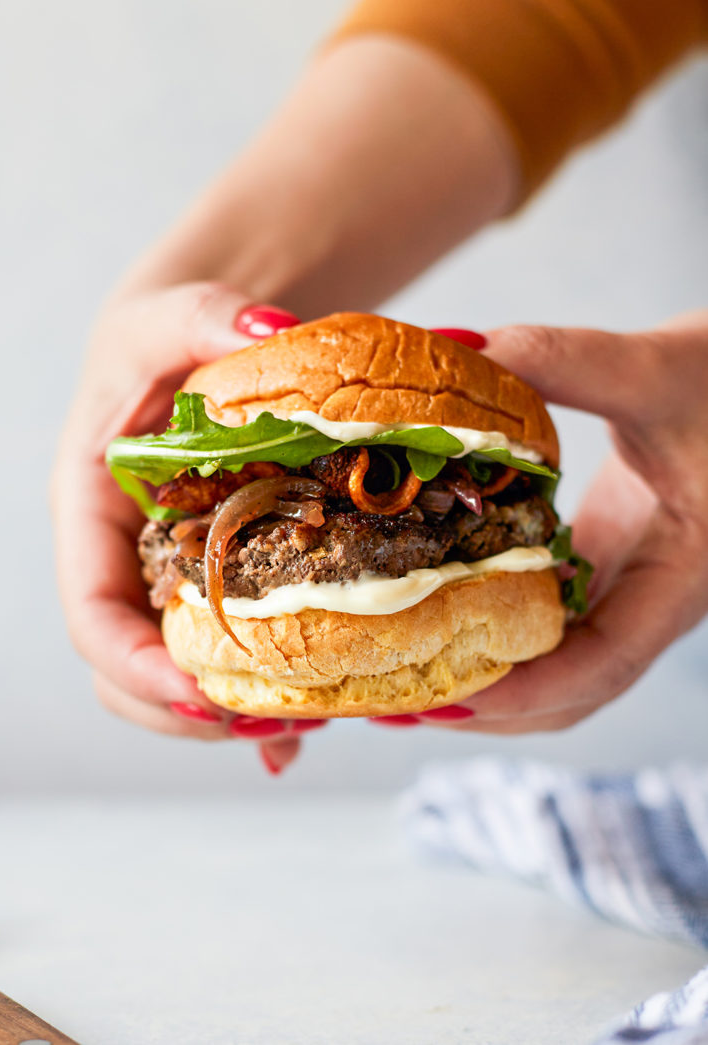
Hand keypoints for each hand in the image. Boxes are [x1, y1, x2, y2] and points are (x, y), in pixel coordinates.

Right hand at [51, 282, 318, 773]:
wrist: (192, 351)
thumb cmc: (165, 338)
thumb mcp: (173, 315)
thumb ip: (205, 317)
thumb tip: (275, 332)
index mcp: (94, 514)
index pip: (94, 612)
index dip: (135, 666)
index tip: (199, 693)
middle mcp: (125, 560)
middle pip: (128, 670)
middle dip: (188, 710)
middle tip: (271, 721)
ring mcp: (169, 580)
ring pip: (176, 676)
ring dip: (230, 714)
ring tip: (306, 721)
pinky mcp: (214, 585)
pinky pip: (225, 657)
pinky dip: (256, 703)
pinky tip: (300, 734)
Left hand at [405, 311, 707, 733]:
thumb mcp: (659, 368)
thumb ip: (564, 359)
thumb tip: (455, 347)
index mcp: (680, 576)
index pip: (604, 664)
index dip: (525, 694)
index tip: (442, 700)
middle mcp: (652, 596)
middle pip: (570, 689)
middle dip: (485, 704)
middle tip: (394, 701)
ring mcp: (629, 582)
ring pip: (559, 662)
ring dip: (486, 676)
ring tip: (401, 669)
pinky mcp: (609, 559)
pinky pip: (552, 617)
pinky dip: (498, 627)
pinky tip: (440, 605)